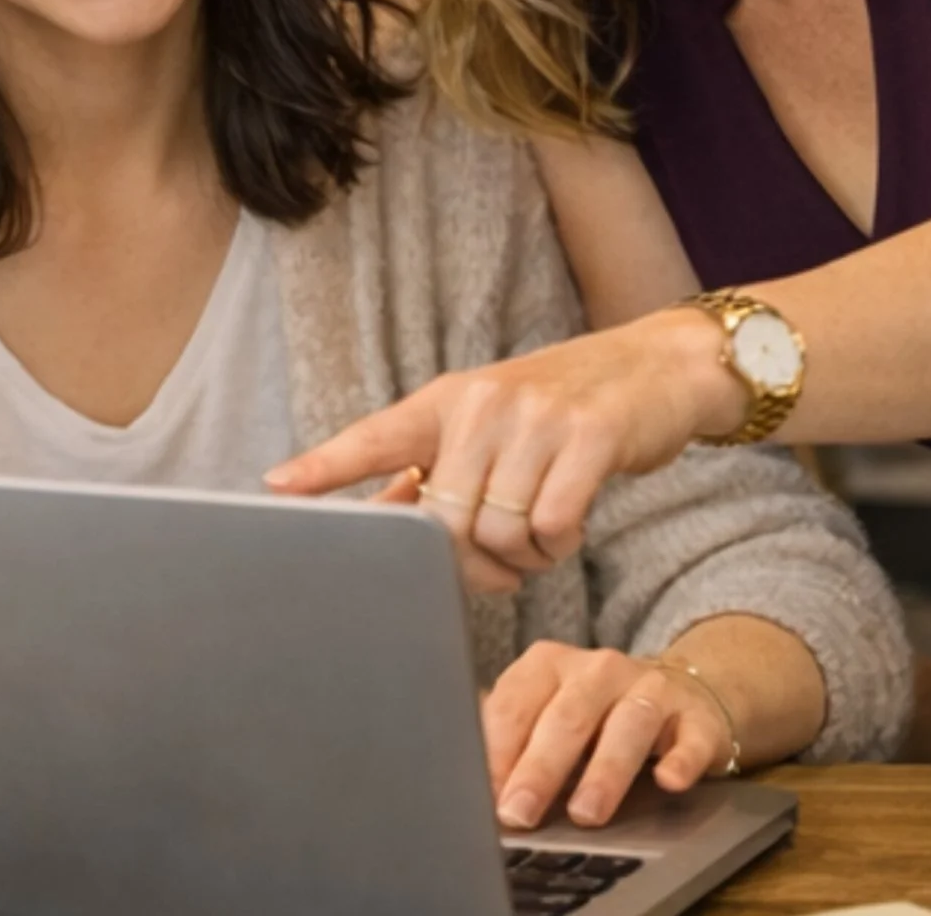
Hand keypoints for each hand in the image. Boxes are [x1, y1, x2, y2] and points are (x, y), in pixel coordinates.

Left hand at [265, 306, 741, 590]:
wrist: (655, 369)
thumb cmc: (562, 409)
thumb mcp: (491, 424)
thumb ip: (440, 467)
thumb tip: (383, 514)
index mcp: (449, 400)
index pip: (376, 436)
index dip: (325, 465)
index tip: (275, 486)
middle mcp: (483, 402)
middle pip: (443, 521)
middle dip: (469, 561)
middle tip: (500, 559)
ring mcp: (535, 417)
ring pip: (497, 532)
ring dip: (522, 557)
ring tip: (541, 532)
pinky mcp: (587, 437)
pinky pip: (552, 527)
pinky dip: (560, 544)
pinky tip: (570, 522)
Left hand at [484, 642, 734, 829]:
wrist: (678, 694)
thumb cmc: (594, 715)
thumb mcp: (547, 715)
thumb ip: (512, 739)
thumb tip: (469, 782)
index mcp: (551, 664)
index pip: (516, 702)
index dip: (498, 749)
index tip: (484, 793)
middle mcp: (600, 668)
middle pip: (566, 715)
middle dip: (540, 767)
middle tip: (519, 811)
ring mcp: (651, 689)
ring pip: (628, 723)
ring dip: (605, 770)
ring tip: (586, 813)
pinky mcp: (695, 718)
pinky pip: (690, 737)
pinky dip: (681, 760)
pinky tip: (668, 782)